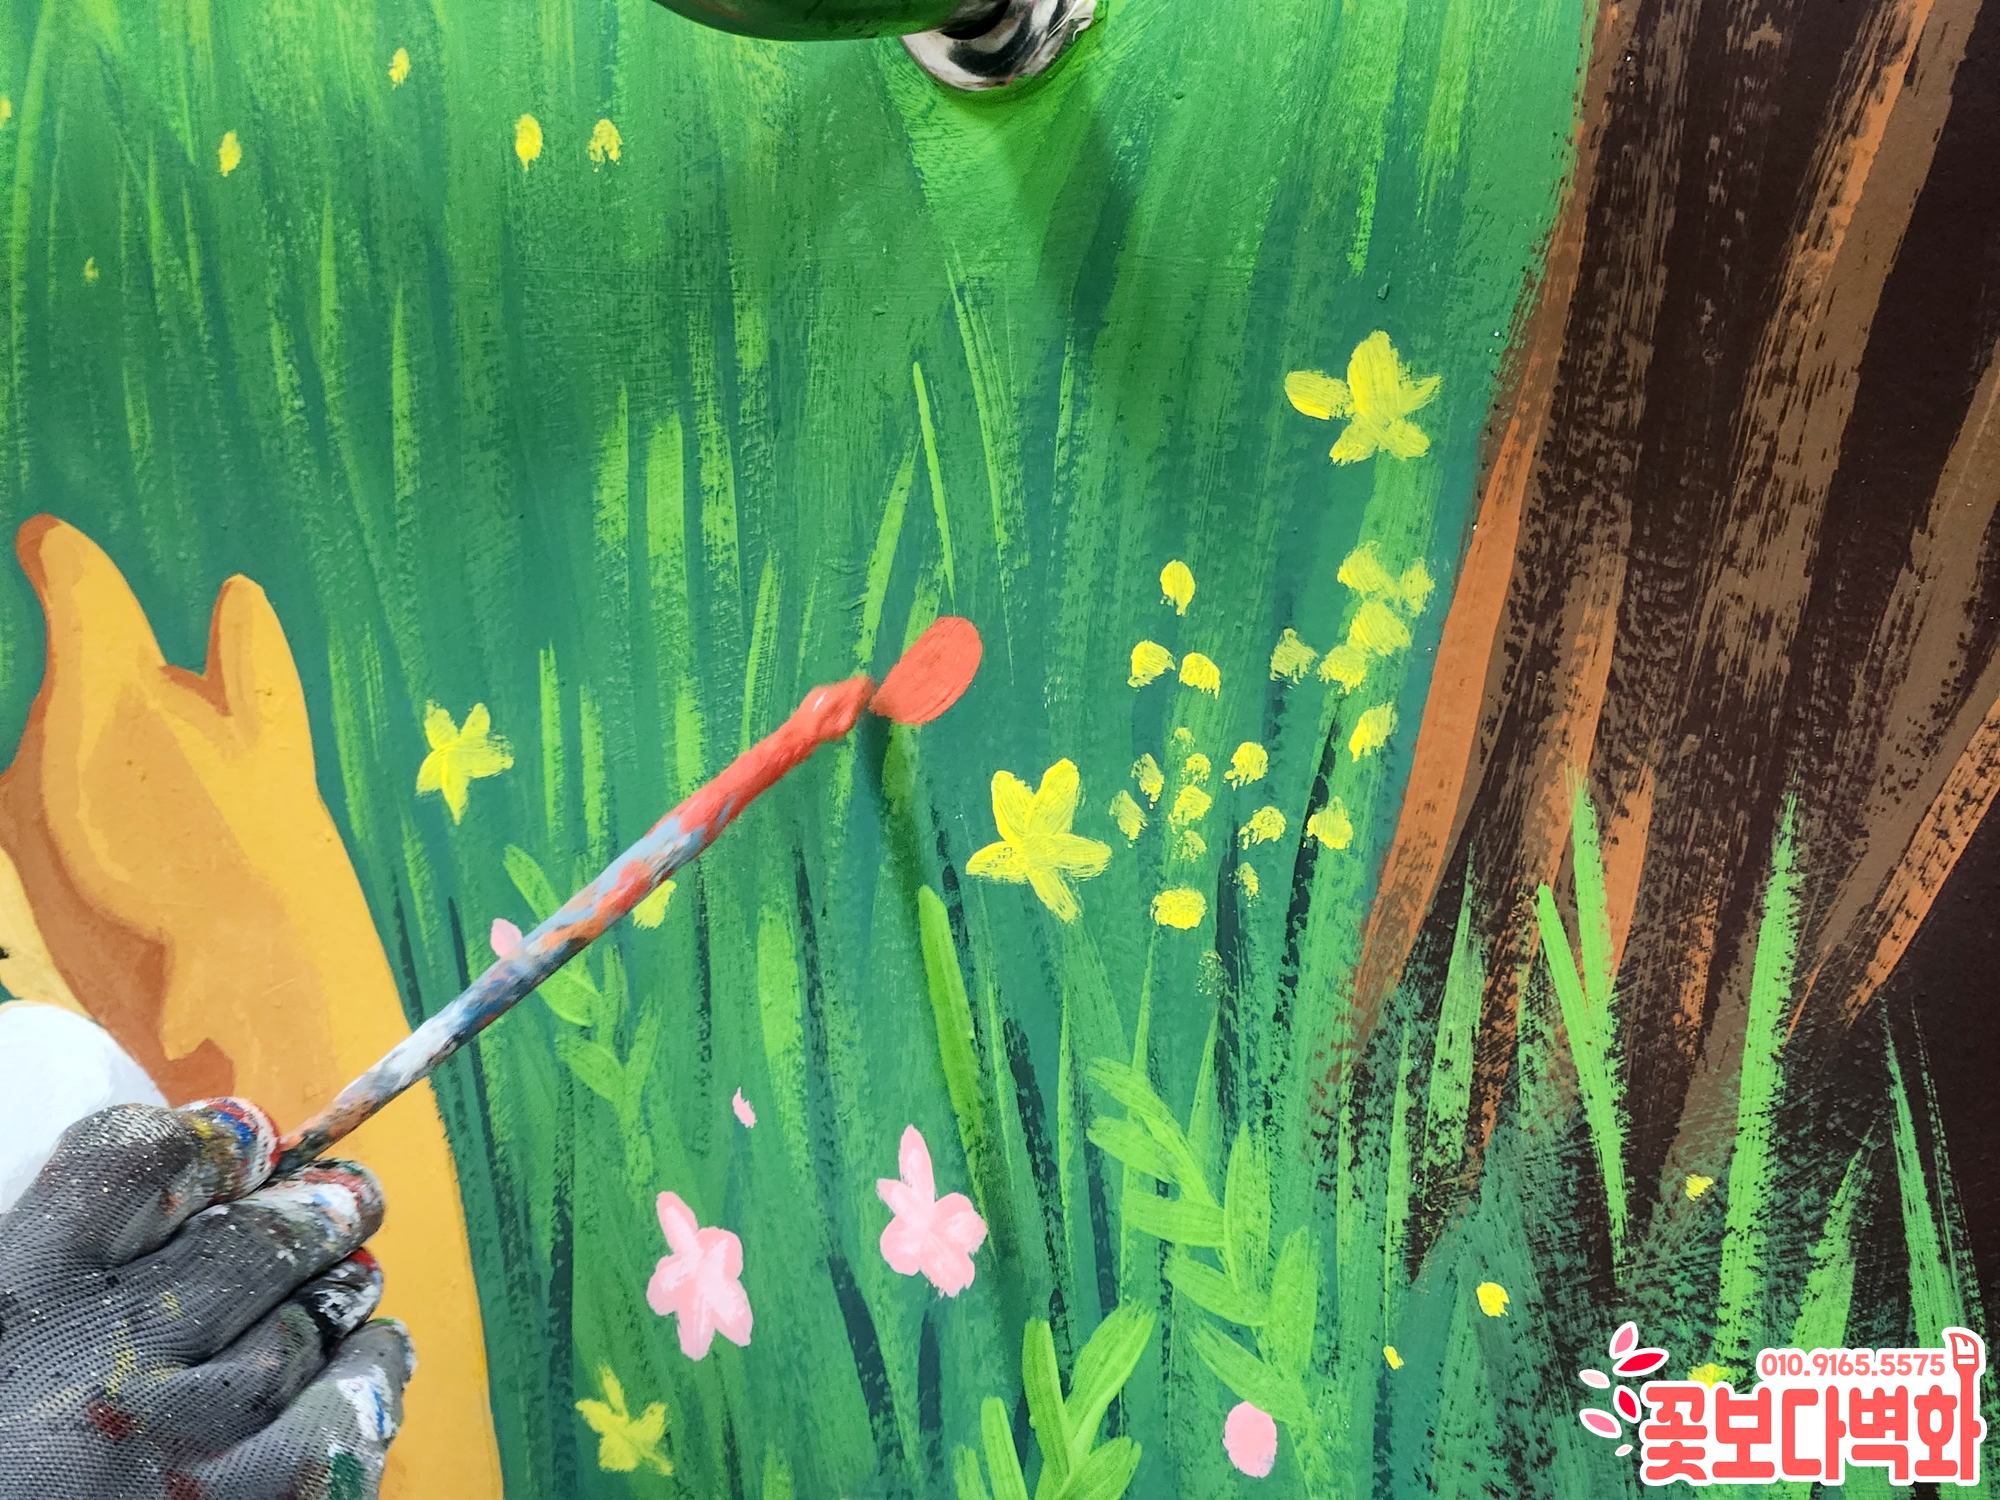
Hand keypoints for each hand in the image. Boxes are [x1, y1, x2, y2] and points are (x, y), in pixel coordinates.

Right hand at [0, 1098, 415, 1498]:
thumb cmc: (12, 1453)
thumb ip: (65, 1259)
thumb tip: (216, 1174)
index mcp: (9, 1296)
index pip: (128, 1156)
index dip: (208, 1139)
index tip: (247, 1144)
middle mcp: (92, 1355)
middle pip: (251, 1234)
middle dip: (316, 1208)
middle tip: (345, 1200)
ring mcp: (171, 1434)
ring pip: (310, 1314)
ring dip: (343, 1288)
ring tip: (350, 1277)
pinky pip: (351, 1401)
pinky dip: (377, 1366)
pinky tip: (374, 1356)